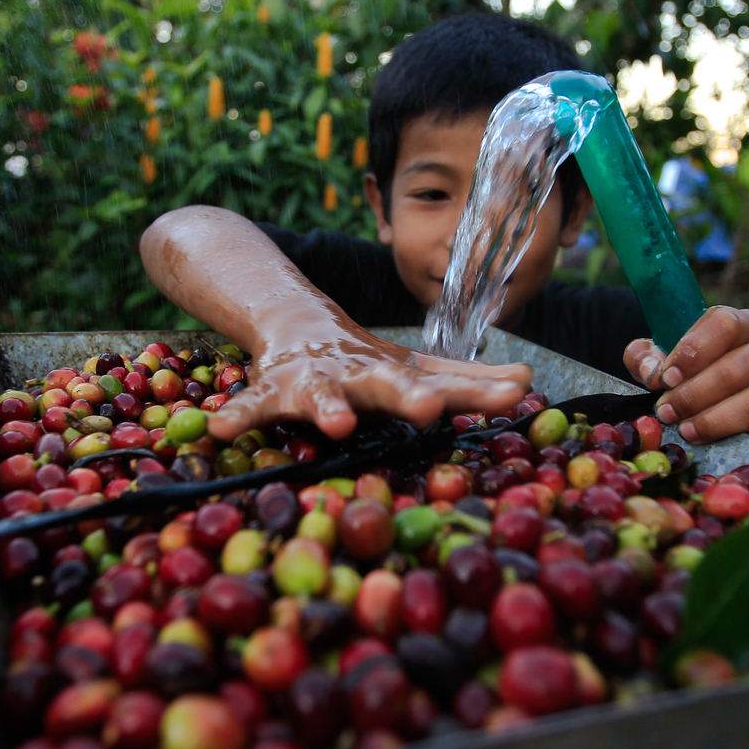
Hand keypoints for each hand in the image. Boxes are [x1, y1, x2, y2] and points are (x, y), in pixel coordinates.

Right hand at [209, 327, 530, 441]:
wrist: (293, 318)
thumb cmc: (365, 361)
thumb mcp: (414, 369)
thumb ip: (467, 381)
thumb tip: (529, 382)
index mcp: (397, 374)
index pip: (447, 382)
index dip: (480, 391)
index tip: (518, 393)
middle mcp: (360, 373)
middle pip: (389, 383)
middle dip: (409, 396)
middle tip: (429, 407)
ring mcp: (315, 378)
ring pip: (321, 394)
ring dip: (328, 406)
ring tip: (337, 423)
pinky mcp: (271, 386)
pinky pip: (251, 404)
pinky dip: (236, 415)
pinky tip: (220, 429)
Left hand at [622, 306, 748, 450]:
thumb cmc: (710, 373)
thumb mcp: (678, 357)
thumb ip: (649, 357)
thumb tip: (649, 370)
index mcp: (744, 323)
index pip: (724, 325)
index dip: (692, 351)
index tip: (666, 378)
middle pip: (736, 369)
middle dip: (694, 395)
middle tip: (667, 412)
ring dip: (716, 420)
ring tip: (687, 431)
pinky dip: (742, 445)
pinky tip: (719, 449)